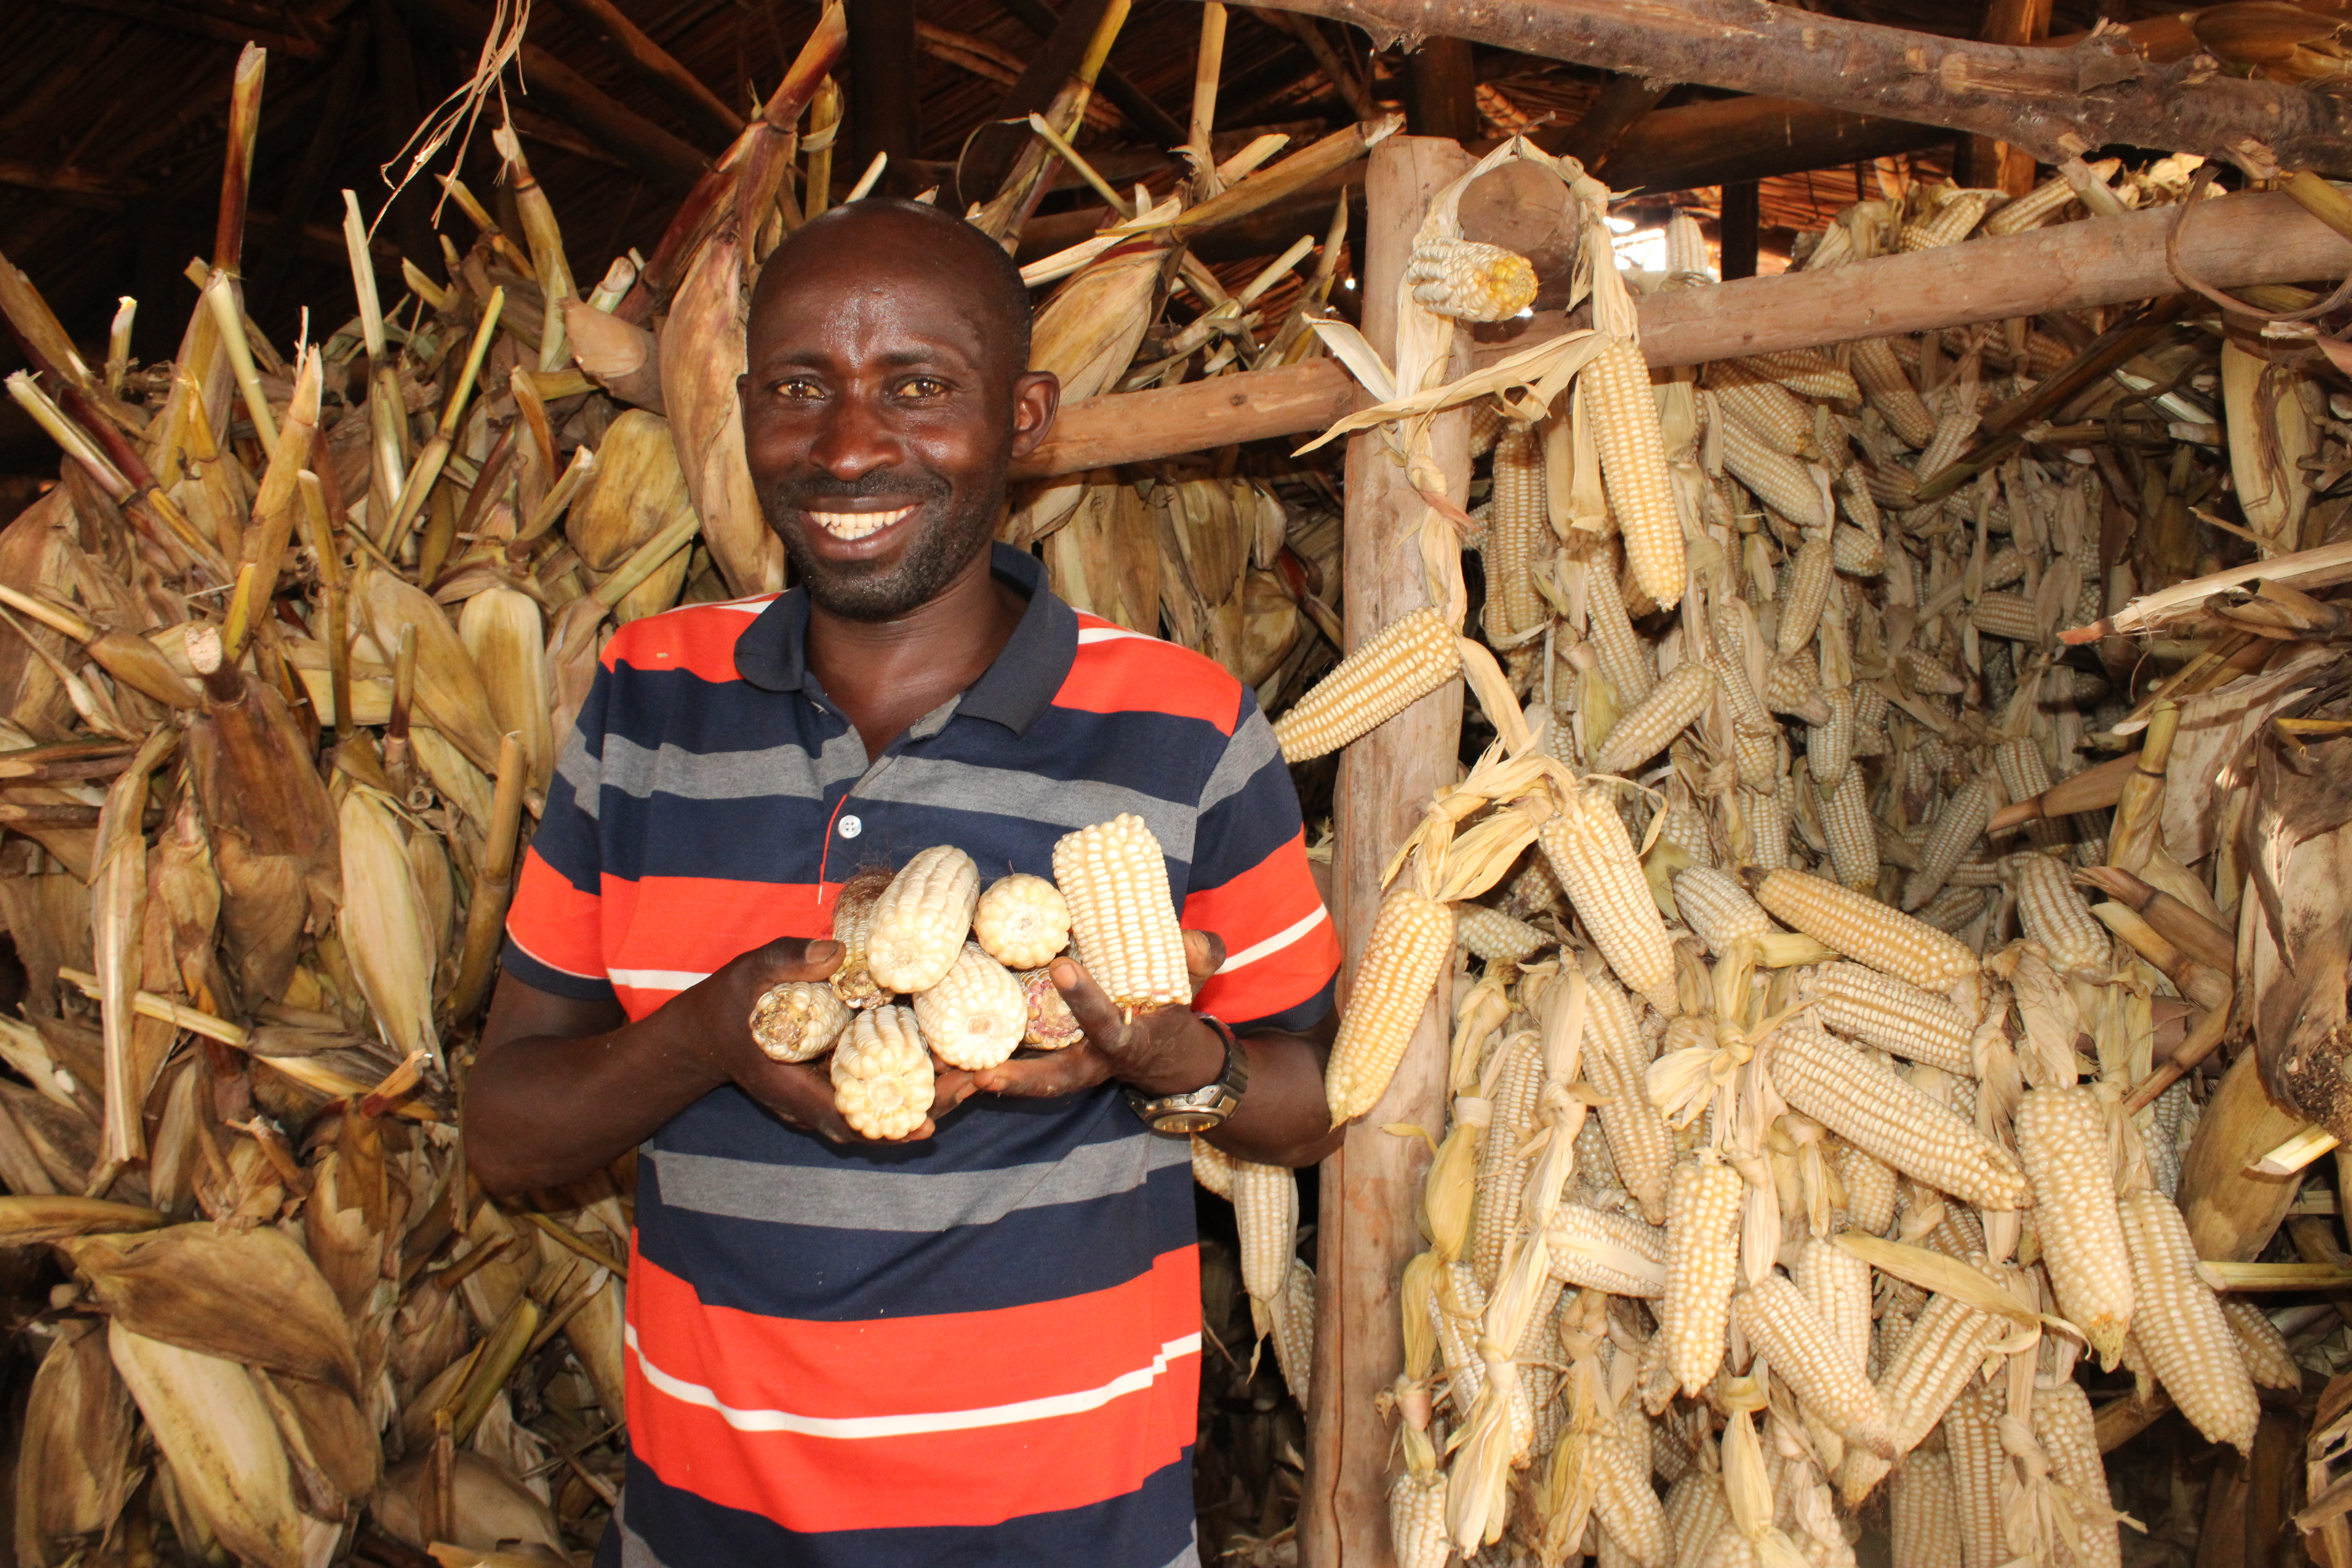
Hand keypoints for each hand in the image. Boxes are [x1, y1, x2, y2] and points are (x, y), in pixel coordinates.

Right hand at [701, 936, 968, 1144]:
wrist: (708, 1031)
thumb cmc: (727, 1004)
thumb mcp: (747, 973)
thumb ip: (786, 961)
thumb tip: (836, 954)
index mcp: (789, 1087)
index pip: (842, 1119)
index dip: (885, 1127)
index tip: (926, 1125)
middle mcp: (812, 1101)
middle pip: (876, 1121)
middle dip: (925, 1108)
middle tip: (975, 1084)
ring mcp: (826, 1093)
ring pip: (882, 1109)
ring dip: (927, 1098)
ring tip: (976, 1075)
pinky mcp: (837, 1079)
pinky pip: (878, 1090)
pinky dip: (911, 1083)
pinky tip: (948, 1064)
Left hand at [970, 931, 1228, 1102]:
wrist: (1170, 1057)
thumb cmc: (1174, 1012)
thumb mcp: (1194, 983)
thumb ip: (1199, 956)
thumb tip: (1191, 942)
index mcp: (1127, 1042)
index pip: (1105, 1023)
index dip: (1086, 999)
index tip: (1063, 966)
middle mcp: (1093, 1062)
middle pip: (1055, 1079)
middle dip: (1022, 1077)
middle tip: (984, 1074)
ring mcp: (1071, 1067)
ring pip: (1028, 1082)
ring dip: (993, 1081)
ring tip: (951, 1076)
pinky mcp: (1052, 1062)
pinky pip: (1019, 1069)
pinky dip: (987, 1070)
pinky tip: (948, 1065)